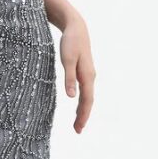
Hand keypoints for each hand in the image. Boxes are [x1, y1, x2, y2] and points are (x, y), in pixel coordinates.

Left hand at [59, 14, 94, 132]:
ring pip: (87, 96)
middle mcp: (90, 77)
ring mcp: (89, 74)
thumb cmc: (70, 42)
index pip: (87, 101)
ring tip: (77, 123)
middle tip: (77, 131)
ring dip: (83, 110)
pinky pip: (85, 90)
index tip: (78, 128)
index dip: (83, 116)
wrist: (77, 27)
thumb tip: (71, 97)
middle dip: (83, 116)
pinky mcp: (84, 72)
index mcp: (87, 76)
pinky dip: (82, 101)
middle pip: (88, 101)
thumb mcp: (67, 59)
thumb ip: (69, 78)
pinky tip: (77, 104)